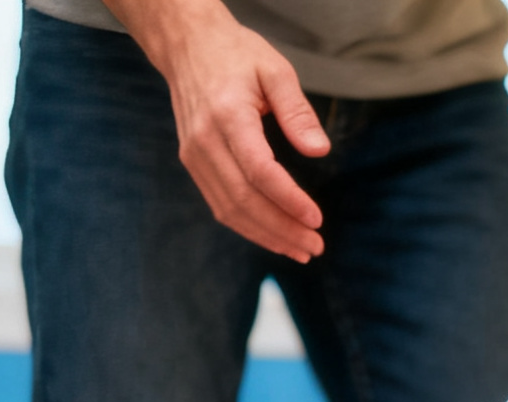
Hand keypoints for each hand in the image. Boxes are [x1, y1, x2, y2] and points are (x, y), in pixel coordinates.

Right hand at [140, 8, 329, 259]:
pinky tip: (274, 236)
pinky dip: (248, 226)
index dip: (288, 200)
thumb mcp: (275, 70)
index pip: (259, 171)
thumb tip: (320, 151)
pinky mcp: (193, 163)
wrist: (187, 46)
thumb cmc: (236, 54)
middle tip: (315, 246)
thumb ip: (297, 111)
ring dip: (266, 235)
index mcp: (227, 115)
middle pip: (244, 199)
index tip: (316, 218)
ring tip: (300, 249)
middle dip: (282, 229)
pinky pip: (220, 203)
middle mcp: (204, 141)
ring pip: (229, 209)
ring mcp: (194, 155)